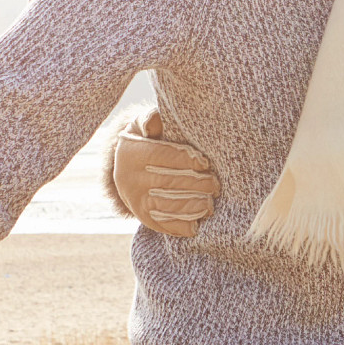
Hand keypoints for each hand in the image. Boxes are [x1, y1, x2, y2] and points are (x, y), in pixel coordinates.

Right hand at [104, 110, 219, 235]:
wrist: (128, 171)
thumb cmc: (145, 142)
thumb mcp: (142, 126)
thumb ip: (150, 119)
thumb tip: (154, 119)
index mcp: (132, 153)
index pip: (162, 156)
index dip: (186, 160)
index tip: (205, 163)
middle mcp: (130, 178)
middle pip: (168, 182)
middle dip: (196, 184)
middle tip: (215, 185)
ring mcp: (136, 200)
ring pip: (168, 205)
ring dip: (192, 206)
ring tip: (210, 204)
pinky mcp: (144, 217)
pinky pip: (164, 224)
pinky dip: (182, 226)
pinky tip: (197, 223)